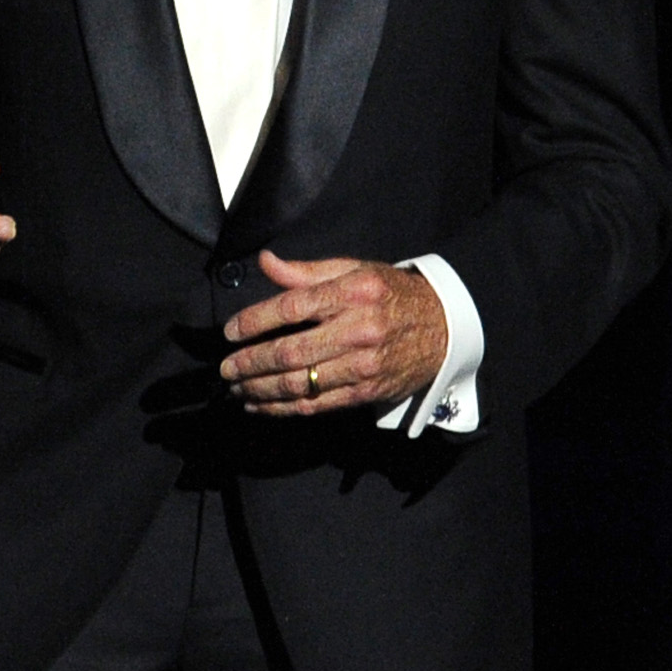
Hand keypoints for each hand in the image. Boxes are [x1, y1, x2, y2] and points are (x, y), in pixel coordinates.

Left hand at [217, 251, 445, 416]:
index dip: (254, 321)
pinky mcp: (367, 391)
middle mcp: (358, 330)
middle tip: (225, 368)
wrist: (445, 327)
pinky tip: (260, 405)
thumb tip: (264, 262)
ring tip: (236, 389)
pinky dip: (284, 408)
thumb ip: (306, 271)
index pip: (292, 308)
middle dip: (250, 363)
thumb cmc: (390, 294)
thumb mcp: (354, 270)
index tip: (229, 332)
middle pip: (291, 352)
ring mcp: (363, 365)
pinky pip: (318, 404)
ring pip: (301, 383)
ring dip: (261, 390)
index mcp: (352, 293)